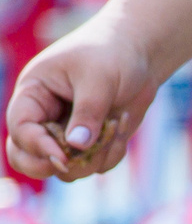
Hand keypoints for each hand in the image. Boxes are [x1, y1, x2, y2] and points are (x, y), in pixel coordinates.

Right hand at [6, 20, 158, 181]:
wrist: (139, 56)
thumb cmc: (111, 55)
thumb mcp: (98, 79)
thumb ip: (87, 112)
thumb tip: (77, 146)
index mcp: (34, 93)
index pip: (20, 128)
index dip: (36, 146)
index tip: (63, 156)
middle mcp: (44, 117)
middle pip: (26, 157)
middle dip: (49, 165)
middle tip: (74, 163)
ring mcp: (68, 133)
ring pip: (66, 168)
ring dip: (93, 158)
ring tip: (115, 126)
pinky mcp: (93, 143)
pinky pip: (96, 165)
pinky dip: (111, 154)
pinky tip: (121, 127)